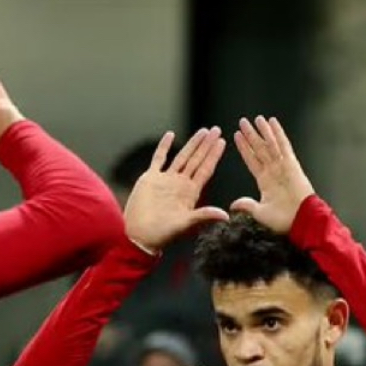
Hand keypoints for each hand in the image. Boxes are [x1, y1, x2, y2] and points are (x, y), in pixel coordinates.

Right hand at [124, 128, 228, 252]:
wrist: (140, 235)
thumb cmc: (162, 233)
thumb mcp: (185, 224)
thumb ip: (204, 216)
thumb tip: (225, 216)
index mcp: (190, 193)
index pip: (205, 170)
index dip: (214, 156)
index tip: (222, 142)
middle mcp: (180, 184)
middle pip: (197, 160)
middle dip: (206, 145)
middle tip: (216, 130)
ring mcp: (165, 180)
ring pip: (182, 157)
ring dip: (192, 144)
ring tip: (202, 131)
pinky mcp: (150, 179)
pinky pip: (158, 159)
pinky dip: (164, 147)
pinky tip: (170, 135)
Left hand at [231, 116, 315, 233]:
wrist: (301, 221)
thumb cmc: (284, 220)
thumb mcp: (260, 213)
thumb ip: (247, 205)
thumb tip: (233, 205)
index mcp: (265, 182)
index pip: (252, 160)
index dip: (245, 149)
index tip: (237, 137)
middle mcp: (273, 171)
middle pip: (260, 149)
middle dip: (251, 136)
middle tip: (243, 122)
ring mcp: (283, 166)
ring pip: (270, 144)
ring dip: (263, 131)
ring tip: (256, 119)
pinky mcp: (292, 164)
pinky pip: (283, 145)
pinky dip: (277, 133)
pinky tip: (272, 122)